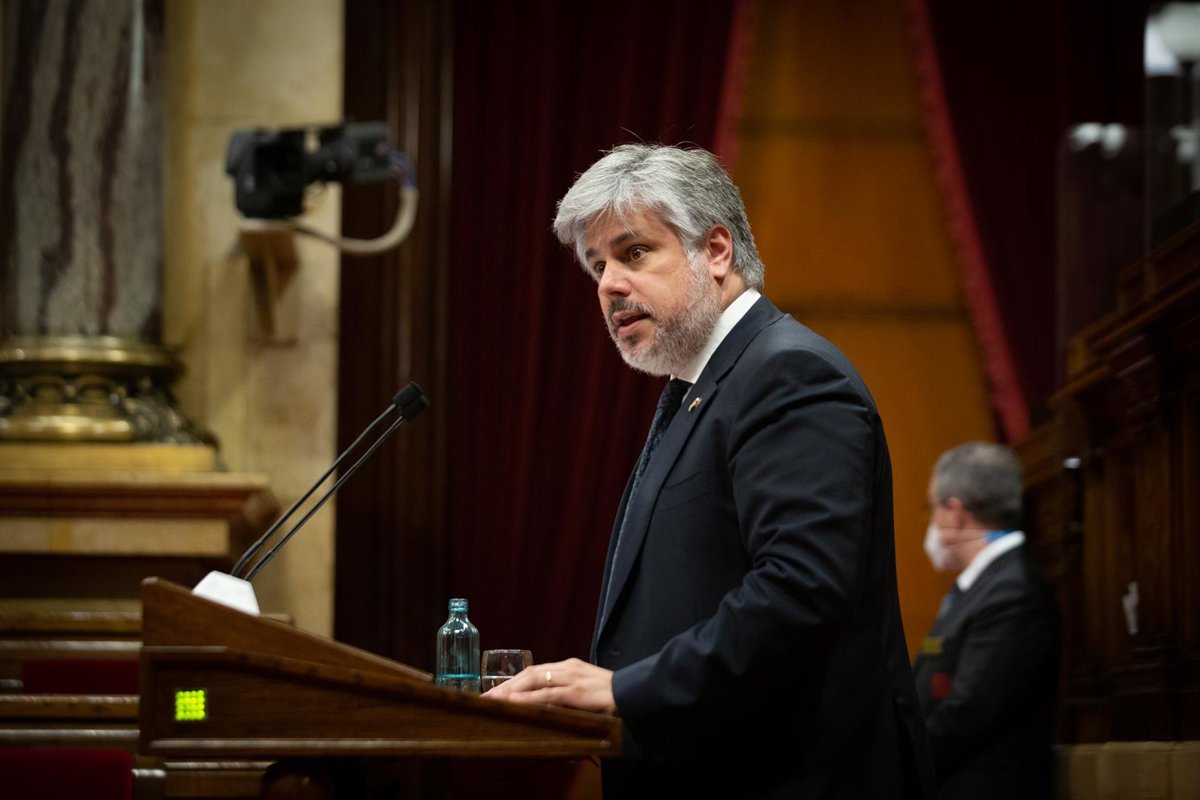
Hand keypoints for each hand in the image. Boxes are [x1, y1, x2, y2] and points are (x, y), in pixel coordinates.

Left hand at [483, 657, 616, 713]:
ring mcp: (572, 678)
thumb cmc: (613, 696)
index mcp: (568, 667)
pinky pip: (548, 695)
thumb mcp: (586, 694)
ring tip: (491, 701)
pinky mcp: (578, 692)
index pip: (533, 673)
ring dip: (510, 692)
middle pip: (528, 674)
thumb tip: (546, 711)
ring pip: (534, 681)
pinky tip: (514, 703)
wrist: (636, 692)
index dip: (512, 683)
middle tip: (483, 699)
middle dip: (504, 687)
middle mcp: (567, 668)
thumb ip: (567, 698)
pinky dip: (529, 699)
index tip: (494, 694)